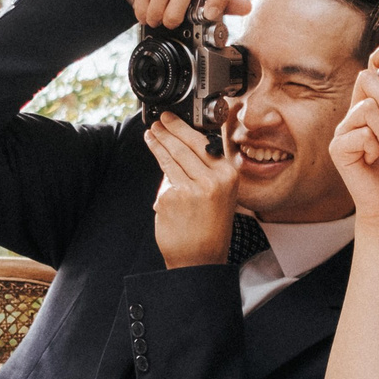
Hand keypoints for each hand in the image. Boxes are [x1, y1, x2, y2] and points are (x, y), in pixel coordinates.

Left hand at [144, 112, 240, 268]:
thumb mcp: (222, 195)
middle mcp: (212, 180)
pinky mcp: (171, 198)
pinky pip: (164, 183)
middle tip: (157, 123)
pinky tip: (159, 174)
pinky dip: (162, 180)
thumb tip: (183, 147)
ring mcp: (190, 189)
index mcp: (228, 176)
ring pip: (170, 160)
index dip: (183, 128)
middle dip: (167, 132)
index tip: (171, 119)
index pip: (202, 144)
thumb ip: (207, 171)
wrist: (200, 259)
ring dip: (157, 145)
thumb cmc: (211, 228)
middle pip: (184, 148)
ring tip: (150, 135)